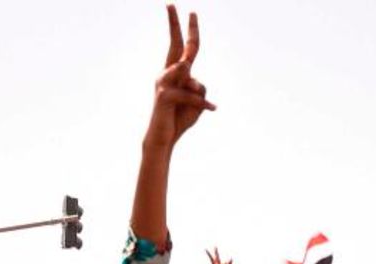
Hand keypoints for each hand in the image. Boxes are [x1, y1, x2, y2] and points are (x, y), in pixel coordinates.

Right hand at [144, 6, 214, 152]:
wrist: (163, 139)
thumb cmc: (180, 119)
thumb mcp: (198, 102)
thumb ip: (199, 87)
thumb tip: (192, 76)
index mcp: (175, 73)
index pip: (183, 47)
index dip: (187, 30)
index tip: (191, 12)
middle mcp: (166, 74)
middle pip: (175, 45)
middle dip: (174, 24)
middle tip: (171, 3)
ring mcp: (163, 83)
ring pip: (189, 73)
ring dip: (198, 92)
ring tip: (203, 106)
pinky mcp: (164, 95)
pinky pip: (191, 94)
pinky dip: (203, 103)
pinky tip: (213, 109)